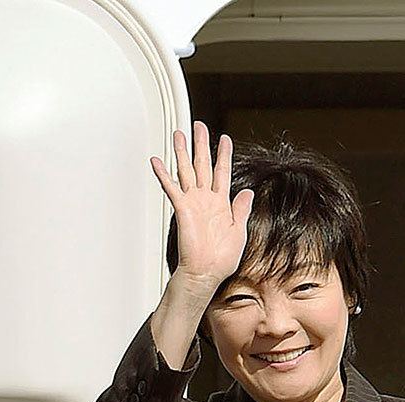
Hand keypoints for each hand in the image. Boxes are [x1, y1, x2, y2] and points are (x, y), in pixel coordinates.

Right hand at [147, 121, 253, 366]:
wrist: (206, 272)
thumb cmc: (221, 259)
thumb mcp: (239, 231)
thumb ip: (241, 209)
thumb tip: (247, 191)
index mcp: (221, 203)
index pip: (223, 172)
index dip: (224, 154)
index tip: (224, 138)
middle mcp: (206, 199)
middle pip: (202, 164)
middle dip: (201, 144)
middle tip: (199, 126)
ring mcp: (193, 203)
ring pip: (186, 170)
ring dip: (183, 151)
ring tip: (180, 133)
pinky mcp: (182, 209)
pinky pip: (172, 187)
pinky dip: (164, 174)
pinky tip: (157, 161)